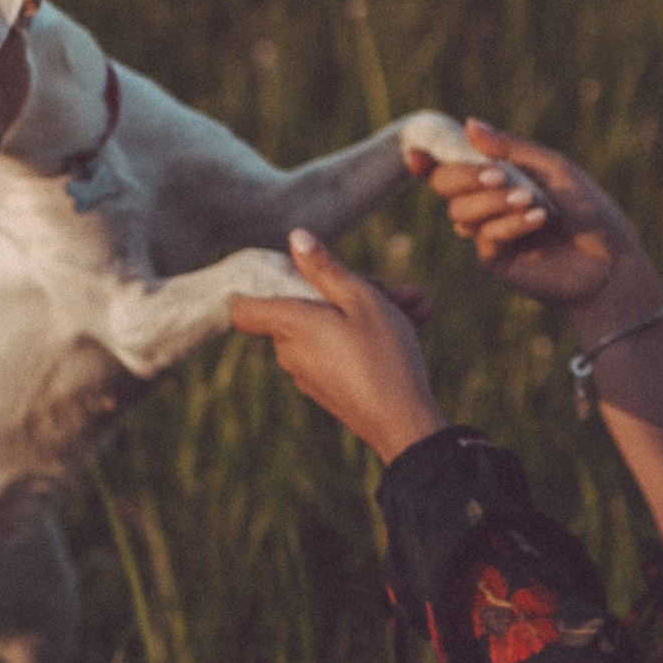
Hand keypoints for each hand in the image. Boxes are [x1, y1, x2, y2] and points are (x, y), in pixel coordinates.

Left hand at [225, 232, 444, 462]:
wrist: (403, 423)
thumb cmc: (383, 354)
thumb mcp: (361, 299)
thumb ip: (326, 268)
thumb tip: (296, 238)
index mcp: (289, 325)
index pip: (243, 308)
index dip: (263, 287)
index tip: (300, 277)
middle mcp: (290, 352)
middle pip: (303, 309)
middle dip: (348, 291)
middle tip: (392, 287)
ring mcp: (308, 373)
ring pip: (331, 328)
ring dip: (372, 312)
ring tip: (419, 303)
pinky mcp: (328, 389)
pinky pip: (341, 351)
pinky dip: (369, 337)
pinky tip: (415, 324)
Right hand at [412, 119, 662, 331]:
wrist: (609, 261)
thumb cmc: (587, 210)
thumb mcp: (552, 168)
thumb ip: (509, 148)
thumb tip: (468, 124)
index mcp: (498, 176)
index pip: (452, 165)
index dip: (429, 159)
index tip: (418, 154)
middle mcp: (487, 203)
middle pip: (444, 186)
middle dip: (463, 176)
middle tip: (497, 174)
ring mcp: (488, 233)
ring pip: (459, 213)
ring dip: (492, 200)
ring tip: (530, 199)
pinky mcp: (495, 260)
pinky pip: (484, 236)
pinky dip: (510, 222)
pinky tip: (539, 219)